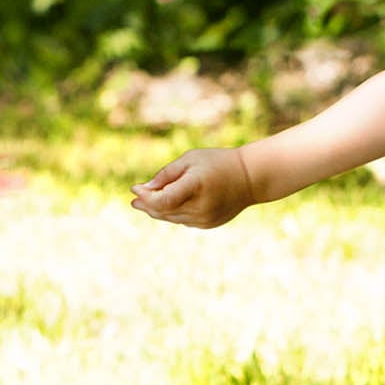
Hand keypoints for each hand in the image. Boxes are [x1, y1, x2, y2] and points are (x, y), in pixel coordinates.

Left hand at [130, 146, 255, 227]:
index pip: (162, 200)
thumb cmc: (217, 163)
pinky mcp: (208, 224)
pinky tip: (167, 206)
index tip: (134, 189)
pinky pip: (183, 220)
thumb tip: (142, 190)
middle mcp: (200, 206)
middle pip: (164, 211)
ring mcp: (205, 219)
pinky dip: (173, 214)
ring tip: (144, 203)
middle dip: (147, 205)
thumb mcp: (190, 160)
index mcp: (196, 186)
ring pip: (171, 218)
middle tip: (134, 201)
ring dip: (157, 211)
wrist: (250, 178)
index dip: (145, 197)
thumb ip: (166, 174)